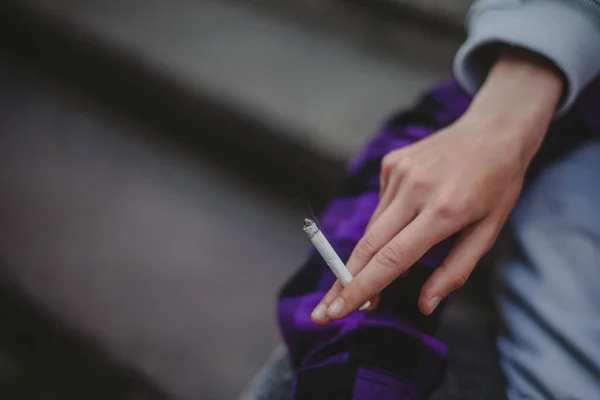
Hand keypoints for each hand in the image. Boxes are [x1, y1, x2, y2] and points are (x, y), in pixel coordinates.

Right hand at [312, 48, 563, 323]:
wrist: (493, 130)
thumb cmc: (497, 186)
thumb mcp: (488, 232)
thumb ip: (455, 271)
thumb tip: (424, 305)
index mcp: (444, 213)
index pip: (391, 259)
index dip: (360, 289)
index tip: (335, 311)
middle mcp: (415, 190)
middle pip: (368, 246)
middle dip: (344, 283)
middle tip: (324, 311)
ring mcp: (399, 172)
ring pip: (373, 228)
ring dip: (369, 256)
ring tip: (382, 267)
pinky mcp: (391, 163)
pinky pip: (381, 206)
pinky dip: (387, 223)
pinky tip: (410, 215)